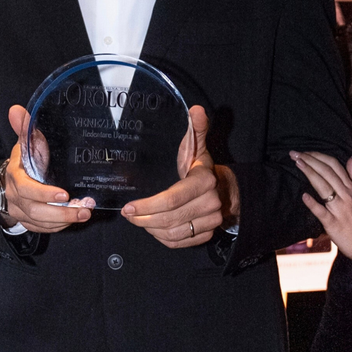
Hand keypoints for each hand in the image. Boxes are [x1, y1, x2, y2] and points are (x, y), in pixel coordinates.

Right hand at [0, 105, 92, 232]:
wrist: (11, 179)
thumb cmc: (24, 160)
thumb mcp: (25, 142)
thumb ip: (24, 128)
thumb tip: (16, 109)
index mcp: (16, 176)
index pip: (26, 189)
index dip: (44, 194)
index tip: (64, 195)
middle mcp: (15, 196)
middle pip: (35, 210)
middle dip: (61, 213)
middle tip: (84, 210)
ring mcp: (20, 211)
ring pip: (39, 222)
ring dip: (63, 220)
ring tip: (84, 214)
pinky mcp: (27, 221)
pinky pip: (41, 229)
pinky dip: (57, 227)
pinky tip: (72, 220)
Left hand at [122, 106, 233, 247]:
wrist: (223, 189)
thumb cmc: (200, 167)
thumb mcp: (197, 146)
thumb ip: (195, 129)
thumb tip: (196, 109)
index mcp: (205, 181)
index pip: (172, 199)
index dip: (148, 205)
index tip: (128, 207)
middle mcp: (210, 204)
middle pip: (169, 219)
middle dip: (144, 218)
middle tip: (128, 213)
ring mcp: (210, 222)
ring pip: (172, 233)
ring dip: (150, 229)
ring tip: (137, 219)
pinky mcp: (205, 235)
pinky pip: (178, 242)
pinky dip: (162, 238)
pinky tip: (152, 228)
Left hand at [295, 152, 351, 266]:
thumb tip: (350, 159)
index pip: (335, 167)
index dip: (319, 157)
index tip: (306, 152)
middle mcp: (346, 196)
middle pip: (327, 173)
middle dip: (311, 161)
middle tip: (295, 154)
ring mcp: (340, 209)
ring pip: (324, 187)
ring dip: (310, 174)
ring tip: (298, 164)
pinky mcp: (334, 224)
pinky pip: (322, 213)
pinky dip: (313, 204)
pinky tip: (304, 196)